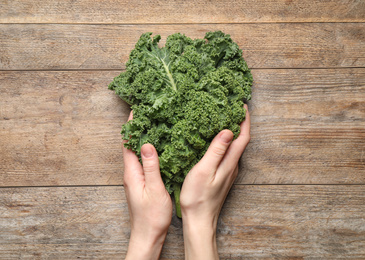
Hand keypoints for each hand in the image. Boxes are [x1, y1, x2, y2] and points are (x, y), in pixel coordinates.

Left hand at [123, 112, 171, 259]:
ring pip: (138, 152)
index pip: (128, 143)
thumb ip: (151, 166)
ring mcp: (136, 177)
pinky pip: (144, 160)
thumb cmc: (151, 216)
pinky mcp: (142, 181)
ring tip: (155, 124)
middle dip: (138, 127)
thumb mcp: (154, 189)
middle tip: (149, 112)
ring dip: (144, 137)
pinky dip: (150, 150)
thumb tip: (147, 144)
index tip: (137, 110)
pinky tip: (161, 147)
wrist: (147, 235)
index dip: (131, 126)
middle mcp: (131, 173)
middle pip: (132, 144)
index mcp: (132, 172)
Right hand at [180, 104, 250, 259]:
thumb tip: (229, 130)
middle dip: (240, 122)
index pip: (243, 137)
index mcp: (230, 163)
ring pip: (235, 147)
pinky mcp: (222, 175)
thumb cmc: (198, 197)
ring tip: (224, 118)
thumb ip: (217, 150)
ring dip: (233, 132)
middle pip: (242, 140)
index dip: (245, 120)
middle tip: (232, 107)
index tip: (242, 105)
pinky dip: (225, 142)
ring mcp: (228, 171)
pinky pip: (227, 154)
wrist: (199, 220)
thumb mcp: (204, 170)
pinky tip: (215, 140)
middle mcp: (233, 166)